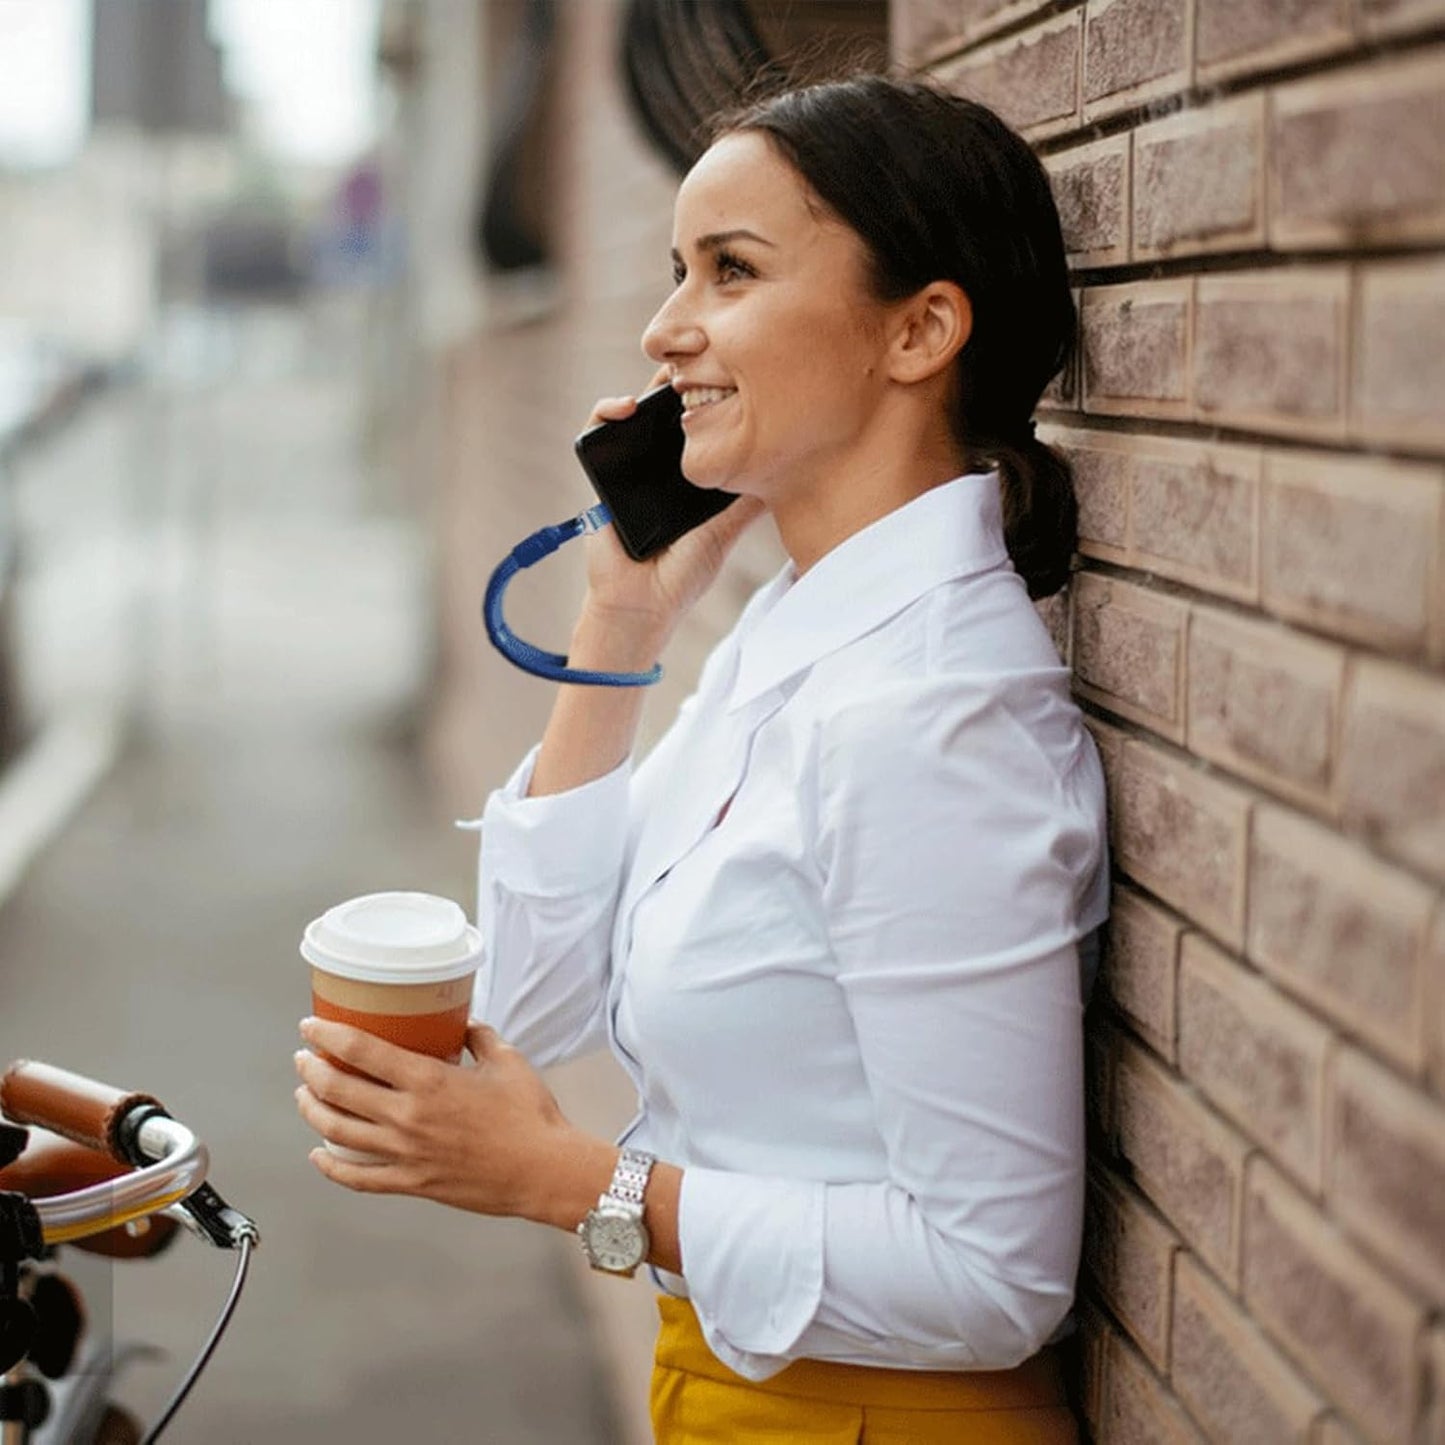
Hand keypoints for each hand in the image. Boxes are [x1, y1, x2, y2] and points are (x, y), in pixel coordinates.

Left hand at [293, 1017, 612, 1224]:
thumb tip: (463, 1025)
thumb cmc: (530, 1113)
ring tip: (304, 1096)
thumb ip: (479, 1037)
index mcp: (428, 1080)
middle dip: (311, 1070)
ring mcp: (406, 1153)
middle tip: (304, 1058)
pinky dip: (331, 1167)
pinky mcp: (412, 1183)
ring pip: (338, 1132)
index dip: (328, 1035)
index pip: (362, 1051)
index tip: (311, 1026)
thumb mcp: (506, 1060)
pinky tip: (318, 1156)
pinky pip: (358, 1178)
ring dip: (312, 1111)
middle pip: (339, 1090)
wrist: (544, 1169)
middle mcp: (408, 1116)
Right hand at [577, 377, 764, 646]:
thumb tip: (787, 465)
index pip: (706, 423)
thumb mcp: (726, 533)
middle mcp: (664, 464)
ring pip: (639, 409)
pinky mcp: (603, 469)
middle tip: (701, 358)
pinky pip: (599, 429)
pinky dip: (607, 410)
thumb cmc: (683, 574)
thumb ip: (747, 504)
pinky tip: (625, 407)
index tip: (733, 375)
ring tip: (667, 373)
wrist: (640, 602)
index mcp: (695, 474)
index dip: (716, 397)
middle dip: (686, 380)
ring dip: (650, 385)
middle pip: (674, 409)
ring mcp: (633, 463)